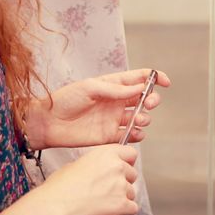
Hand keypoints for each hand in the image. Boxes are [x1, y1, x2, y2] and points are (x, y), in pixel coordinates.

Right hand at [16, 145, 138, 214]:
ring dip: (122, 197)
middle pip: (132, 173)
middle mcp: (117, 167)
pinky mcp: (122, 204)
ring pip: (132, 192)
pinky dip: (123, 210)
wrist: (57, 206)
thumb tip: (99, 168)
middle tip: (107, 188)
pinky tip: (109, 210)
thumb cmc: (60, 187)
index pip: (130, 153)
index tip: (123, 167)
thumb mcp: (76, 164)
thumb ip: (96, 163)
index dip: (126, 162)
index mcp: (106, 154)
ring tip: (103, 200)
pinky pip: (132, 208)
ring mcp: (121, 186)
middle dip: (123, 181)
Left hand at [24, 69, 170, 148]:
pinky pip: (131, 135)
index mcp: (113, 84)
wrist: (49, 122)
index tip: (165, 82)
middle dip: (152, 100)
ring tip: (137, 119)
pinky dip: (137, 134)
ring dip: (145, 118)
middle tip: (149, 103)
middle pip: (144, 98)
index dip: (155, 78)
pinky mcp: (110, 136)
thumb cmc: (66, 100)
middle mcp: (117, 101)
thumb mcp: (91, 87)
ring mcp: (115, 118)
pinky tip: (133, 132)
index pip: (139, 78)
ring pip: (141, 118)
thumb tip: (140, 88)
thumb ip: (116, 90)